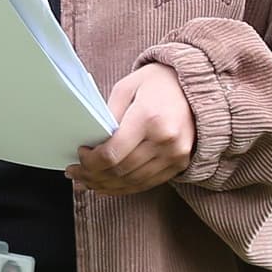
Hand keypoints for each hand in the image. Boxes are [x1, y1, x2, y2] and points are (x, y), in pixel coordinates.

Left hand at [69, 63, 197, 194]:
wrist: (195, 88)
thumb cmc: (157, 84)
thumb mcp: (127, 88)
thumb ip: (109, 115)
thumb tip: (92, 142)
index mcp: (149, 118)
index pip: (112, 153)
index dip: (91, 161)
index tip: (80, 155)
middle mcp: (165, 140)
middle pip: (120, 171)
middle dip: (92, 175)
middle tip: (75, 173)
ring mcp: (175, 155)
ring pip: (132, 182)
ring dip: (106, 185)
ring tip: (87, 182)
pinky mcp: (180, 164)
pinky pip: (147, 184)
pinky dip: (125, 188)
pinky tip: (108, 186)